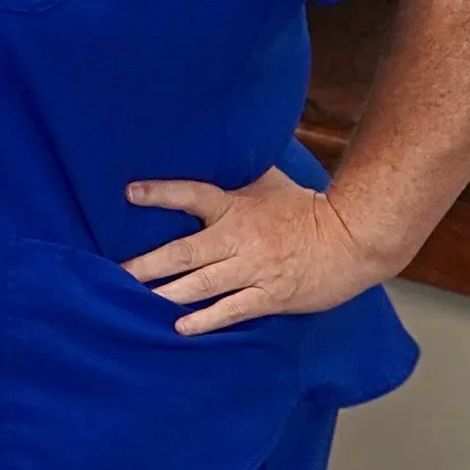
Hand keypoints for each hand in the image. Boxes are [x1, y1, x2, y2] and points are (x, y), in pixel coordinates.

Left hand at [120, 167, 394, 333]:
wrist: (354, 239)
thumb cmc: (306, 208)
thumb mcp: (267, 181)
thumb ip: (235, 172)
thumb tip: (213, 143)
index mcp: (235, 207)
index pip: (192, 194)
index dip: (161, 193)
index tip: (129, 193)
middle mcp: (239, 238)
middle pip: (184, 252)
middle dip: (147, 264)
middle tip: (115, 272)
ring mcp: (254, 269)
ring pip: (201, 284)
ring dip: (167, 293)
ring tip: (134, 300)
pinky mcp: (270, 296)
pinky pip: (232, 310)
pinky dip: (206, 319)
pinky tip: (181, 326)